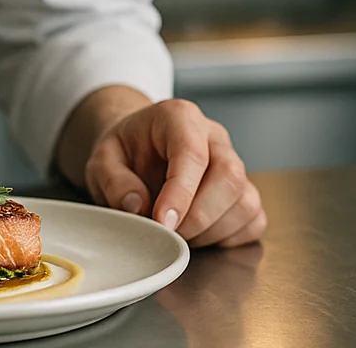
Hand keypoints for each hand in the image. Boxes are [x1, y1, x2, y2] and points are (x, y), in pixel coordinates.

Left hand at [82, 99, 265, 247]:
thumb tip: (138, 206)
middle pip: (230, 177)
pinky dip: (229, 238)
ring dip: (212, 231)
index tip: (162, 222)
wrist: (139, 148)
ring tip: (179, 233)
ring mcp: (234, 163)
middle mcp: (215, 137)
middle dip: (198, 217)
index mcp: (180, 118)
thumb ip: (113, 180)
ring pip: (245, 202)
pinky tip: (201, 235)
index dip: (180, 192)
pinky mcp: (243, 191)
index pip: (193, 154)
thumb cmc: (126, 151)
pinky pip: (253, 220)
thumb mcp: (102, 159)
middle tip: (167, 233)